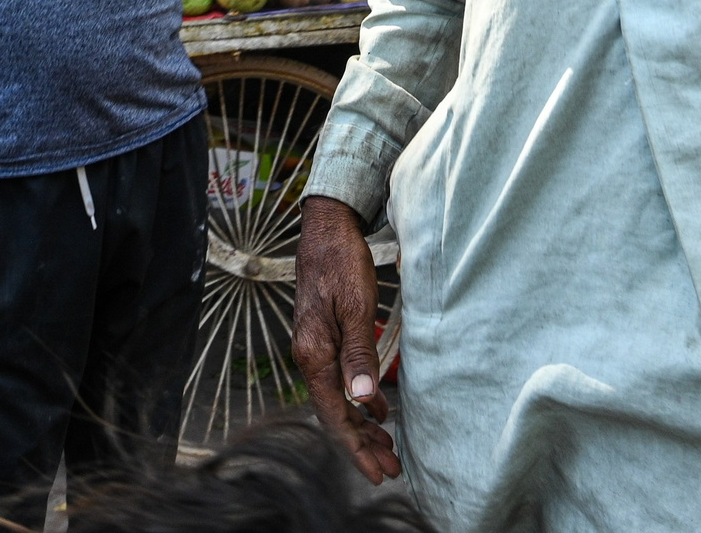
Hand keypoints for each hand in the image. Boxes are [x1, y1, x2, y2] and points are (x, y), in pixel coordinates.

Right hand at [292, 195, 400, 485]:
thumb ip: (358, 354)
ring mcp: (315, 349)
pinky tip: (377, 409)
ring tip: (387, 448)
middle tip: (391, 469)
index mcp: (314, 354)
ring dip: (362, 425)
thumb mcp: (356, 307)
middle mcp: (309, 357)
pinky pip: (339, 382)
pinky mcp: (324, 340)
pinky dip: (359, 401)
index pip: (334, 414)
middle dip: (362, 444)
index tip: (377, 472)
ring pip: (338, 400)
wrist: (326, 228)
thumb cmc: (341, 262)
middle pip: (335, 413)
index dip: (355, 447)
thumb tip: (363, 400)